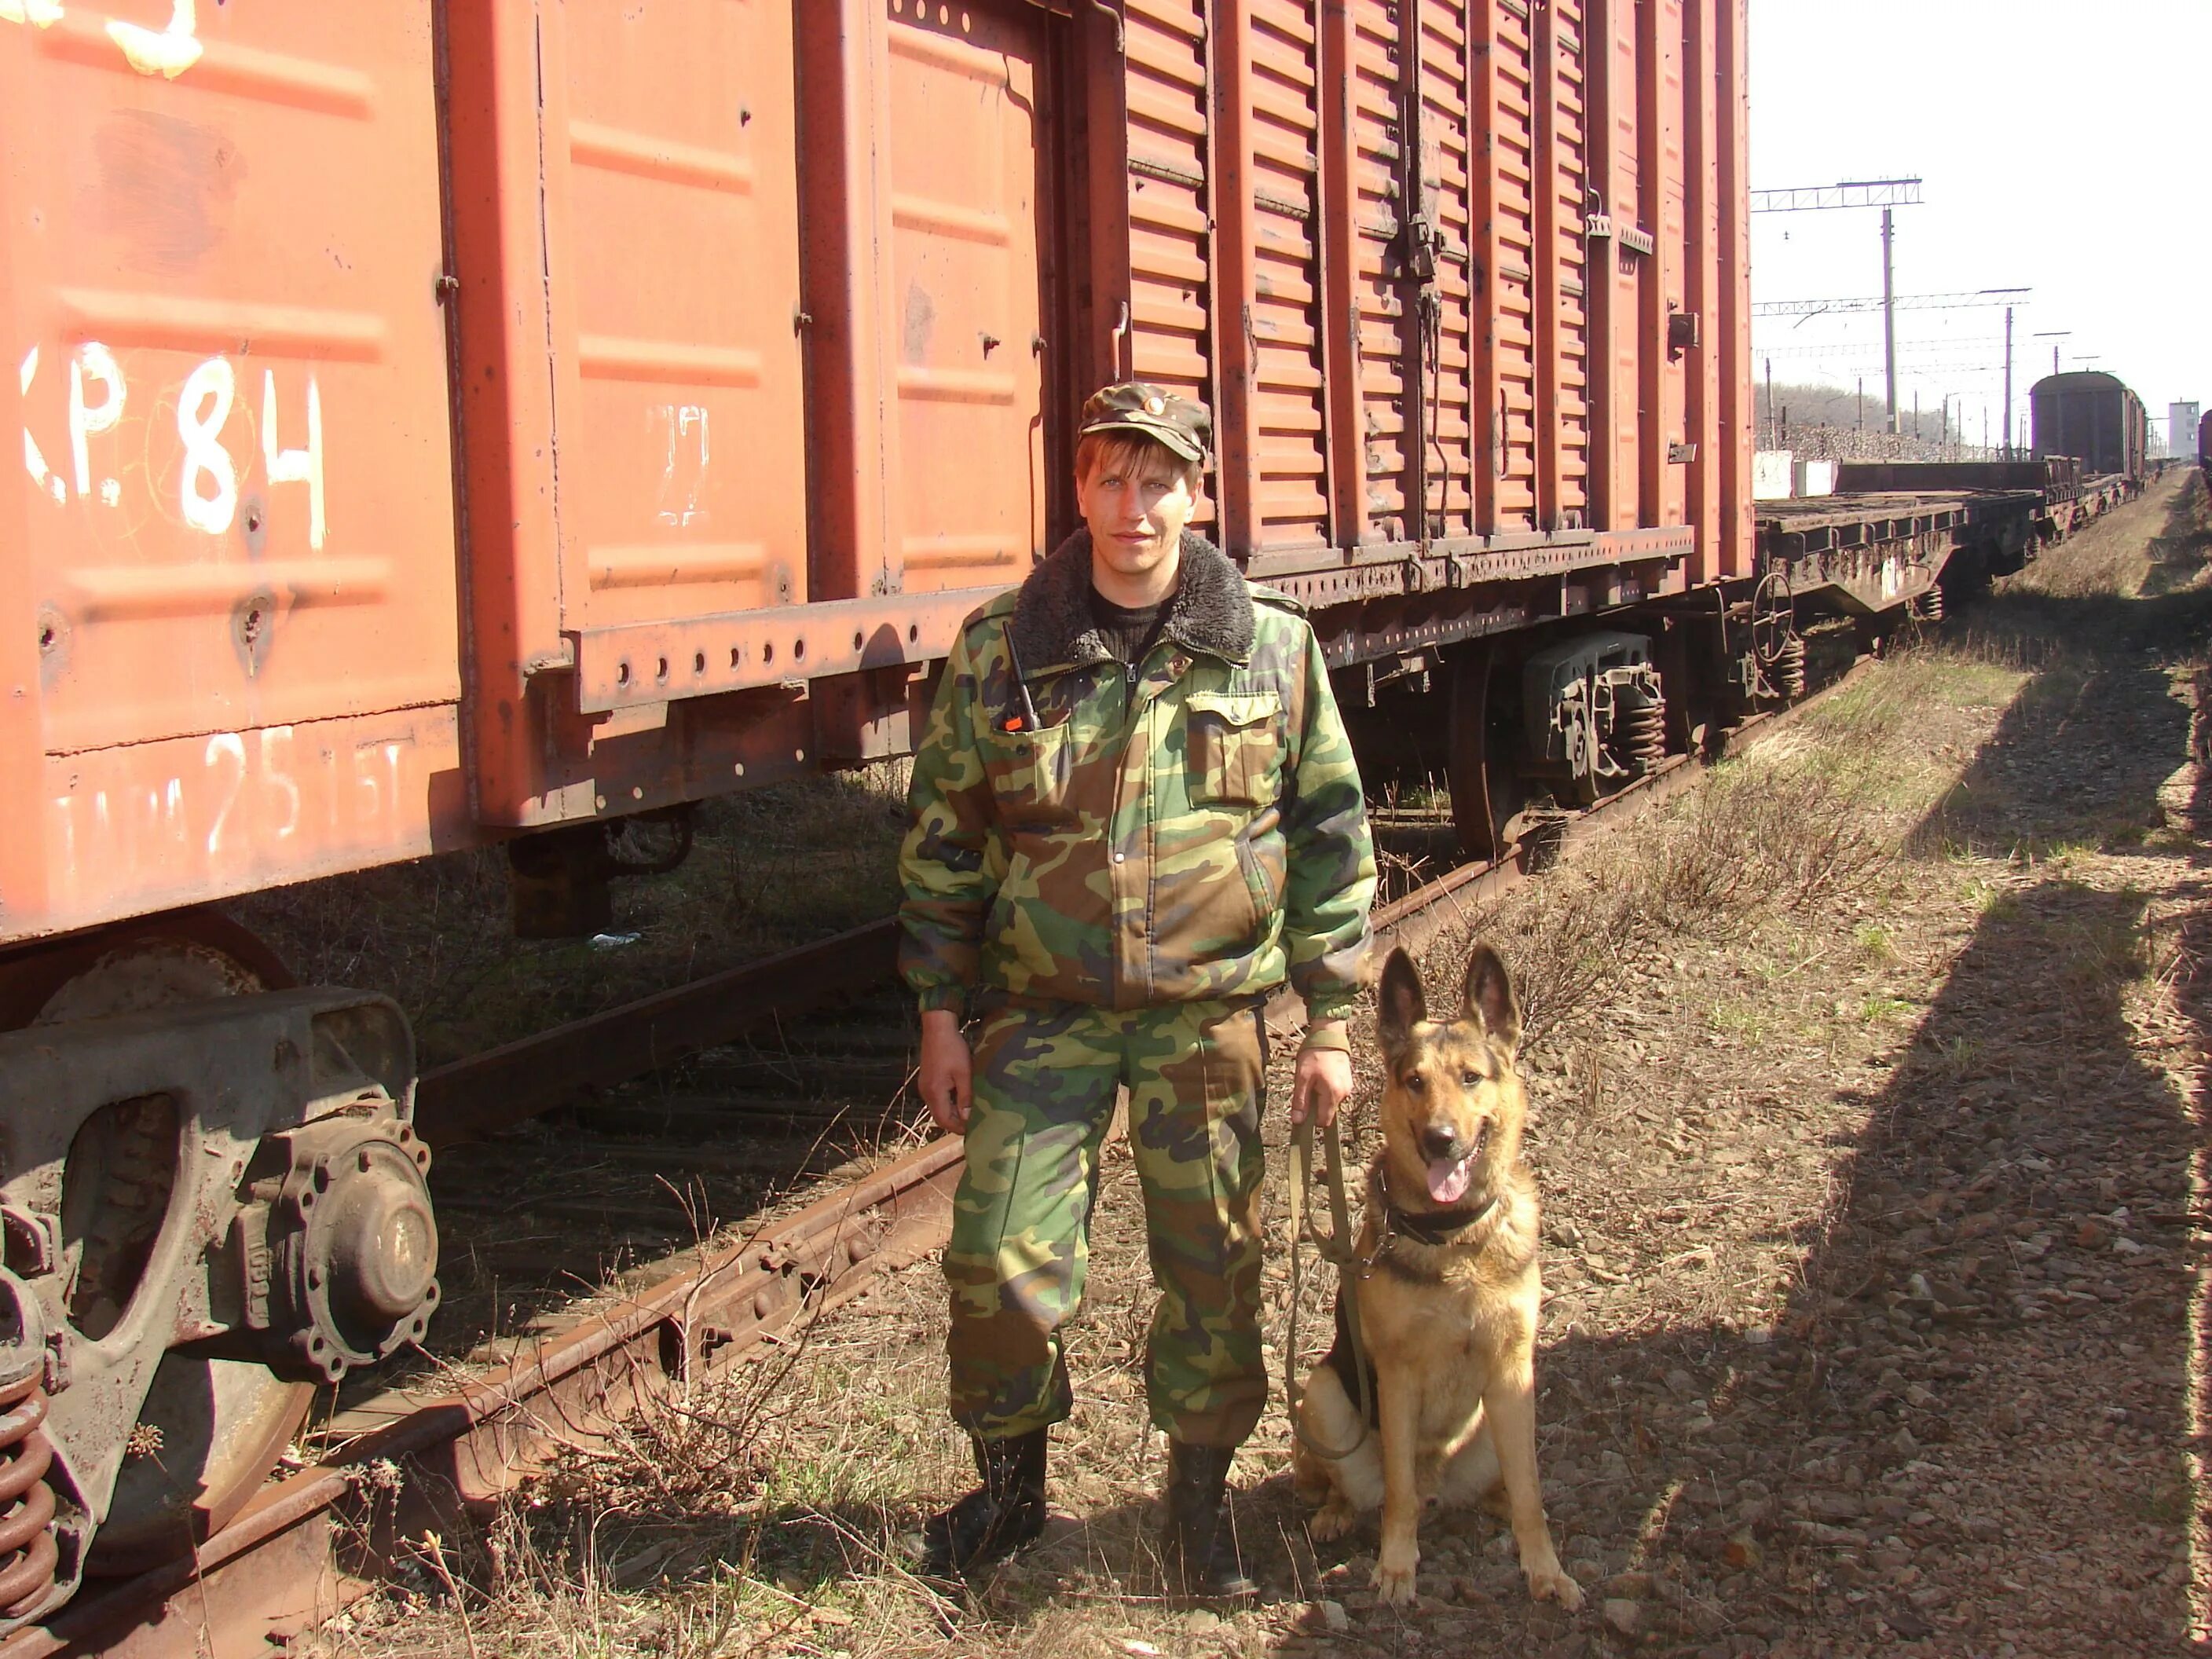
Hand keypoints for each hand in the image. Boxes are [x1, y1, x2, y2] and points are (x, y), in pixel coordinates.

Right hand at [919, 1008, 972, 1132]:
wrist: (937, 1029)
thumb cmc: (952, 1049)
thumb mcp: (963, 1073)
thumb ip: (965, 1096)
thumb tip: (967, 1117)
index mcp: (934, 1093)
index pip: (944, 1120)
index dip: (958, 1128)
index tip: (973, 1130)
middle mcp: (926, 1093)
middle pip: (939, 1116)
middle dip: (955, 1123)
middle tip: (973, 1124)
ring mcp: (925, 1086)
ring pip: (938, 1108)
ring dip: (952, 1113)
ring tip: (969, 1113)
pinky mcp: (927, 1080)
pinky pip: (936, 1099)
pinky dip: (947, 1103)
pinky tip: (960, 1099)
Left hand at [1290, 1044, 1352, 1127]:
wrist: (1329, 1035)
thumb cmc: (1314, 1055)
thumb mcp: (1302, 1078)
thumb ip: (1300, 1101)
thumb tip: (1297, 1121)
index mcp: (1333, 1095)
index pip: (1324, 1121)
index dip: (1312, 1119)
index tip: (1303, 1110)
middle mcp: (1344, 1094)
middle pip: (1327, 1111)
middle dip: (1315, 1104)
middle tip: (1307, 1086)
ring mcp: (1348, 1087)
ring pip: (1331, 1101)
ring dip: (1321, 1096)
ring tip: (1315, 1078)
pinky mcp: (1348, 1081)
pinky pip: (1335, 1092)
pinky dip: (1327, 1088)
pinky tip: (1322, 1075)